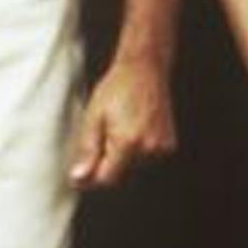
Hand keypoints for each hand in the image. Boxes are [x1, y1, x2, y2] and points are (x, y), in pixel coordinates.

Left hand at [69, 55, 176, 189]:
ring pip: (133, 166)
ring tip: (121, 126)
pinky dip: (137, 150)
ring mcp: (161, 147)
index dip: (91, 177)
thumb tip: (79, 177)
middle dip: (108, 161)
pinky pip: (147, 158)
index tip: (81, 173)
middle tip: (104, 134)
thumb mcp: (94, 116)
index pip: (106, 179)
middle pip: (120, 173)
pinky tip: (134, 128)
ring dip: (123, 156)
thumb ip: (87, 150)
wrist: (144, 69)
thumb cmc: (118, 87)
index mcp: (127, 142)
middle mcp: (148, 148)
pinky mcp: (168, 145)